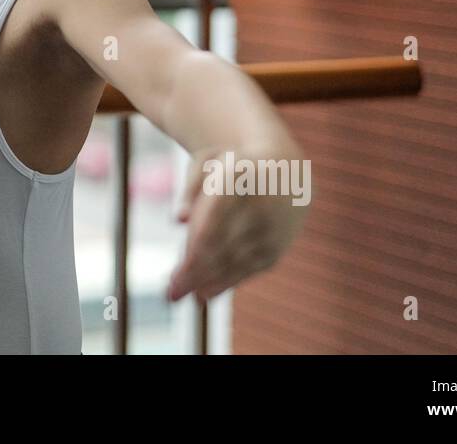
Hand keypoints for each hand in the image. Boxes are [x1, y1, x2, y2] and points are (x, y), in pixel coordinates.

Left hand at [166, 144, 308, 302]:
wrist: (287, 173)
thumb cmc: (234, 167)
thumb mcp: (209, 161)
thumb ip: (190, 186)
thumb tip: (178, 220)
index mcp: (240, 176)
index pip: (215, 217)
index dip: (195, 245)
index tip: (175, 265)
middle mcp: (260, 206)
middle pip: (223, 245)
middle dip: (194, 271)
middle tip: (169, 291)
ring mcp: (271, 231)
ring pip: (235, 262)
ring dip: (205, 282)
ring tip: (176, 295)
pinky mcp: (276, 249)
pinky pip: (248, 270)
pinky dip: (225, 283)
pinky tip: (202, 294)